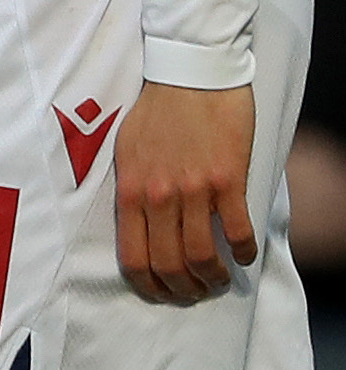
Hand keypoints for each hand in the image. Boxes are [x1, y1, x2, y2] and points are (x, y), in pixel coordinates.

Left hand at [118, 78, 259, 303]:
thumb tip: (135, 223)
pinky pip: (238, 231)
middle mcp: (158, 195)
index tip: (162, 293)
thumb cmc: (157, 111)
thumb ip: (131, 187)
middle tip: (195, 292)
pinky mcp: (227, 180)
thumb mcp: (125, 150)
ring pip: (202, 256)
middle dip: (183, 289)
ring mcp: (193, 190)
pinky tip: (245, 254)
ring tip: (221, 279)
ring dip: (214, 278)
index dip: (148, 285)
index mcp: (129, 190)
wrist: (190, 76)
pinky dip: (244, 252)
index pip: (132, 256)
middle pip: (168, 265)